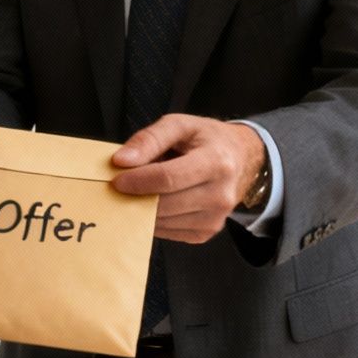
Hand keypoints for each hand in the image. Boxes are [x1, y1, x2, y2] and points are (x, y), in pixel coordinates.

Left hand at [109, 115, 266, 243]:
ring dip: (143, 209)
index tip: (117, 179)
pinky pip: (168, 232)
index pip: (168, 178)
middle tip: (122, 186)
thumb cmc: (207, 140)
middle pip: (164, 203)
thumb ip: (149, 138)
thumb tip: (122, 160)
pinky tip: (155, 202)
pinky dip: (155, 219)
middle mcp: (220, 195)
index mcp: (216, 162)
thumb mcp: (180, 125)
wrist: (239, 158)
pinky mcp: (205, 232)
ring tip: (141, 191)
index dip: (138, 181)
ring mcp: (215, 218)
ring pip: (163, 221)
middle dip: (136, 196)